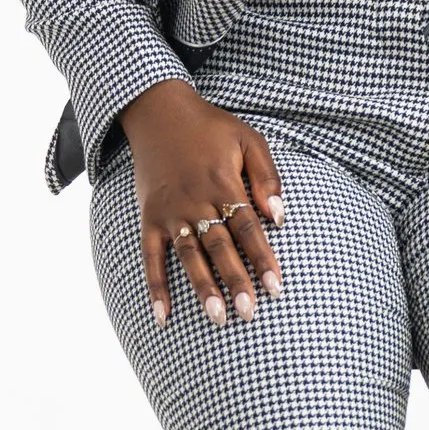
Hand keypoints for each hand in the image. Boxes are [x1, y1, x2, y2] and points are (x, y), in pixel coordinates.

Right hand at [120, 79, 288, 326]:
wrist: (158, 111)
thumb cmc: (210, 127)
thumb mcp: (248, 138)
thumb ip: (267, 177)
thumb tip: (280, 218)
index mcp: (222, 183)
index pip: (247, 227)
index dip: (262, 258)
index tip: (276, 287)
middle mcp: (195, 201)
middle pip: (219, 247)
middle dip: (235, 281)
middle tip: (249, 313)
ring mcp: (169, 212)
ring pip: (189, 256)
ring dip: (203, 288)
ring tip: (218, 318)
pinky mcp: (149, 218)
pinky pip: (151, 257)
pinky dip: (156, 287)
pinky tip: (163, 315)